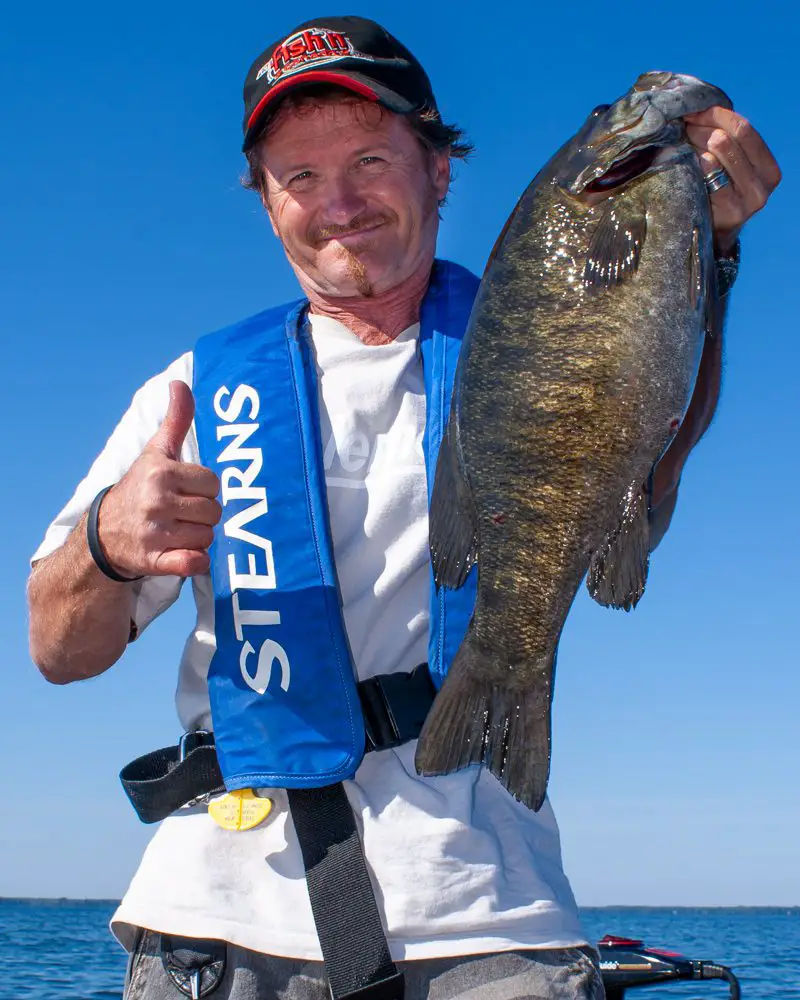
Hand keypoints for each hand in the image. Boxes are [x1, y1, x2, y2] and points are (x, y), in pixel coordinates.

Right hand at [97, 380, 220, 577]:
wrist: (102, 534)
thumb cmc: (139, 488)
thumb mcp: (155, 452)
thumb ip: (175, 420)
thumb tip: (180, 383)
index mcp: (161, 473)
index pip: (213, 483)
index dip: (204, 490)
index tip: (185, 491)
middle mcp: (157, 501)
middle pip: (214, 512)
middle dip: (203, 514)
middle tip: (181, 513)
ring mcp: (155, 533)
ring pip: (208, 538)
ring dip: (198, 538)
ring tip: (177, 531)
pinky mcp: (155, 562)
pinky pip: (195, 563)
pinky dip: (194, 562)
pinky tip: (181, 554)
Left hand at [684, 107, 780, 254]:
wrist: (713, 235)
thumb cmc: (719, 195)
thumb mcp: (732, 169)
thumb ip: (727, 143)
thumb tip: (698, 111)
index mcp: (768, 168)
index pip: (743, 128)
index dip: (716, 114)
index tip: (693, 111)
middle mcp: (763, 184)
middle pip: (728, 139)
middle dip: (701, 128)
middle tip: (681, 128)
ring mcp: (748, 201)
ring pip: (715, 156)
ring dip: (693, 145)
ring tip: (680, 145)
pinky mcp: (729, 213)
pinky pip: (705, 177)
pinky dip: (692, 166)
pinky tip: (683, 165)